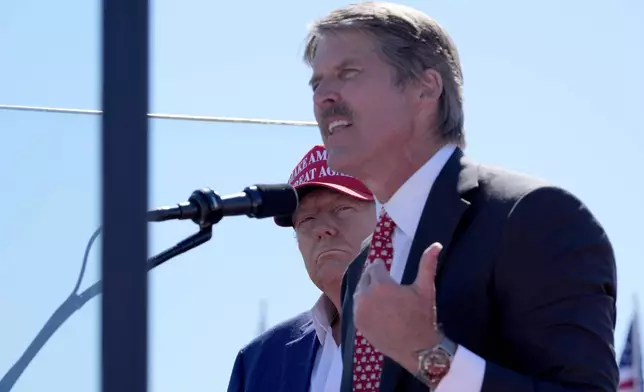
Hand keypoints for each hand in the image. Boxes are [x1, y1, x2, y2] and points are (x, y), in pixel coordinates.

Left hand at [353, 243, 443, 371]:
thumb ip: (427, 264)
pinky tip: (374, 308)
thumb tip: (436, 244)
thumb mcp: (425, 289)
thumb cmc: (422, 317)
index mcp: (380, 285)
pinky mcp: (358, 325)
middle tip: (382, 281)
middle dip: (372, 278)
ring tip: (378, 294)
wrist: (416, 349)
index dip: (380, 267)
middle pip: (365, 279)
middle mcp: (365, 297)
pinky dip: (363, 306)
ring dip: (366, 291)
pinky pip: (357, 309)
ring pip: (359, 294)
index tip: (383, 267)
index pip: (374, 268)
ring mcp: (360, 312)